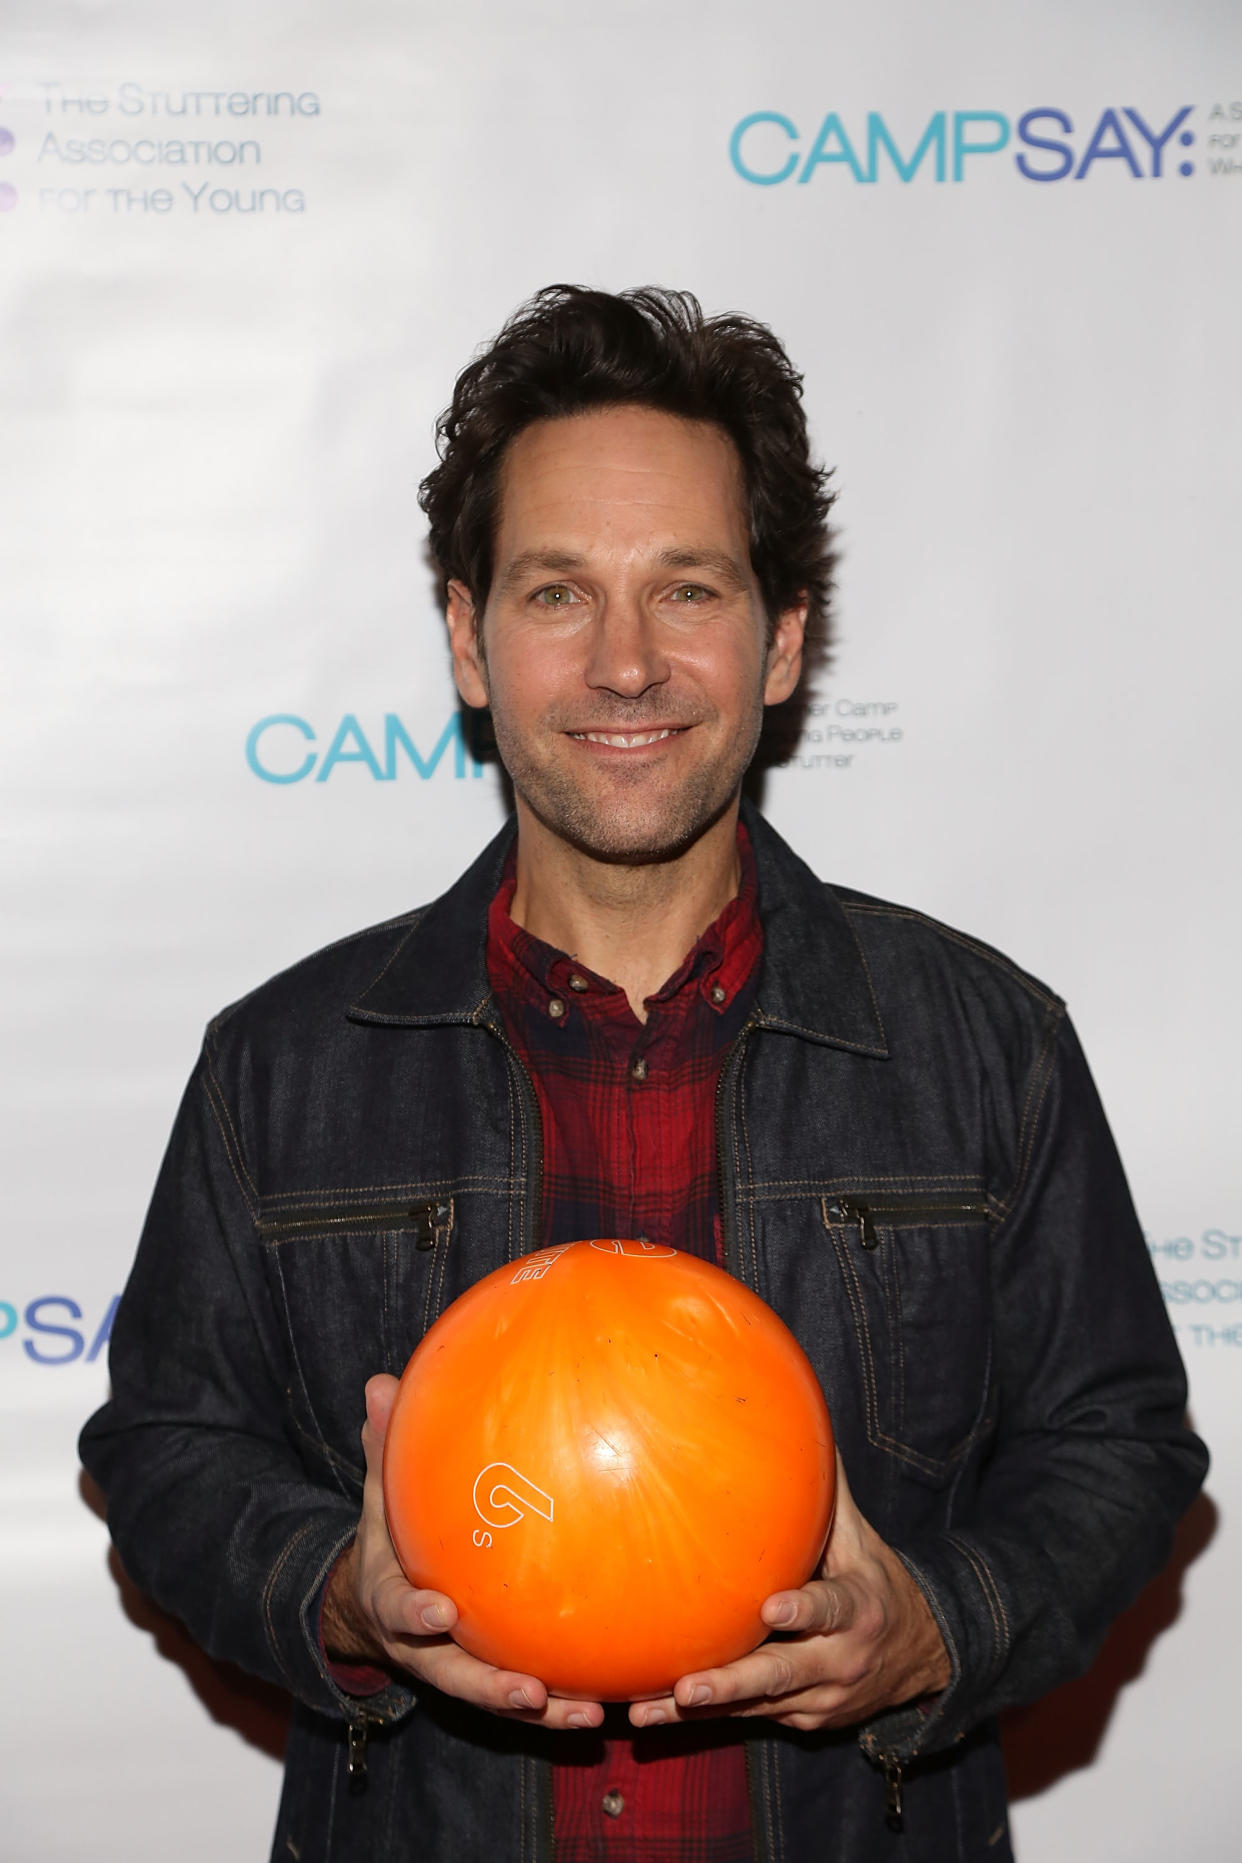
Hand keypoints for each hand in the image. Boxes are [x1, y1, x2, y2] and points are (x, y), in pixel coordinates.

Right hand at [322, 1374, 604, 1731]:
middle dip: (492, 1689)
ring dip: (542, 1712)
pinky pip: (531, 1696)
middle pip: (457, 1678)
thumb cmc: (390, 1542)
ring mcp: (462, 1670)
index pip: (400, 1612)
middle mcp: (428, 1650)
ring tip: (587, 1715)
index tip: (440, 1610)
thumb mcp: (378, 1499)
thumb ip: (384, 1449)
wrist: (378, 1607)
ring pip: (499, 1698)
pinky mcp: (493, 1677)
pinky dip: (564, 1704)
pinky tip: (610, 1704)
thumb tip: (381, 1383)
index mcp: (395, 1605)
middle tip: (528, 1692)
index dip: (416, 1614)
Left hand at [628, 1451, 949, 1732]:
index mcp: (856, 1610)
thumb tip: (805, 1423)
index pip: (828, 1610)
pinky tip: (653, 1715)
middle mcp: (838, 1662)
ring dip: (701, 1712)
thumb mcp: (862, 1540)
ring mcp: (819, 1699)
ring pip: (754, 1706)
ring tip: (647, 1710)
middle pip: (780, 1676)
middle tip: (688, 1687)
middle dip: (732, 1684)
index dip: (802, 1613)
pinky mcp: (800, 1722)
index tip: (771, 1609)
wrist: (922, 1656)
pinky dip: (702, 1721)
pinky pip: (748, 1719)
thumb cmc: (876, 1580)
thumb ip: (828, 1493)